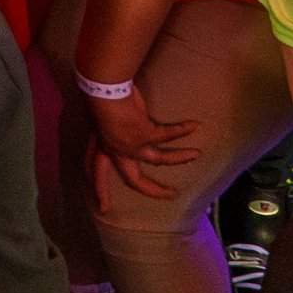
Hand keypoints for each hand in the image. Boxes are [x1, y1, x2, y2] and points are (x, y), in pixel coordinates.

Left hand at [82, 83, 200, 203]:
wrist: (102, 86)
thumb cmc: (100, 91)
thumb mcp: (100, 112)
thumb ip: (111, 121)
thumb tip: (121, 116)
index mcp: (102, 144)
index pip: (96, 170)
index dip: (100, 188)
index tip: (103, 207)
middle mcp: (116, 149)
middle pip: (133, 179)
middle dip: (151, 190)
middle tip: (169, 195)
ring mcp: (131, 146)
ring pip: (160, 160)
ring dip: (179, 157)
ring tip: (196, 154)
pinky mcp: (144, 135)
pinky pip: (168, 136)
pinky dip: (182, 130)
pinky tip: (194, 125)